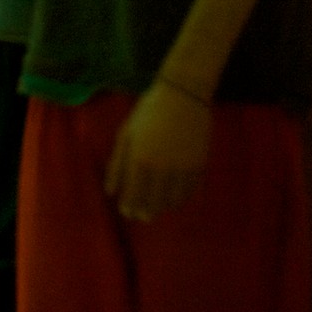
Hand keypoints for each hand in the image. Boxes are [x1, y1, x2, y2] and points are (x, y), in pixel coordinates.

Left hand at [103, 82, 211, 222]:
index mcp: (141, 159)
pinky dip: (183, 198)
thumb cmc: (148, 112)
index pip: (134, 193)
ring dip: (165, 207)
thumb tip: (110, 192)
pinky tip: (176, 199)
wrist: (183, 94)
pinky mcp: (200, 163)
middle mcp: (162, 166)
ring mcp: (183, 166)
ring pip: (174, 199)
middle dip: (147, 211)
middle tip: (143, 217)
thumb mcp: (126, 134)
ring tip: (159, 209)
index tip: (127, 213)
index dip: (130, 206)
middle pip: (154, 201)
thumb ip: (117, 165)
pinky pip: (191, 190)